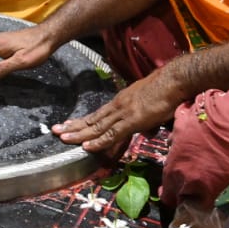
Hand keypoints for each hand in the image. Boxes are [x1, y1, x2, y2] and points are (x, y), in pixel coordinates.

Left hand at [51, 69, 185, 156]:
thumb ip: (146, 119)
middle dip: (73, 126)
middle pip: (91, 119)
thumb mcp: (151, 106)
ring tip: (62, 138)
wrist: (173, 81)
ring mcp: (123, 113)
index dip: (82, 122)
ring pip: (96, 127)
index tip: (68, 125)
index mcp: (120, 102)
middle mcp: (117, 106)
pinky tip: (86, 146)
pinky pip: (112, 133)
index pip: (97, 114)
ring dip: (78, 134)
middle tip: (55, 131)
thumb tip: (148, 130)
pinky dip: (98, 141)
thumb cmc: (166, 91)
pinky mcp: (132, 120)